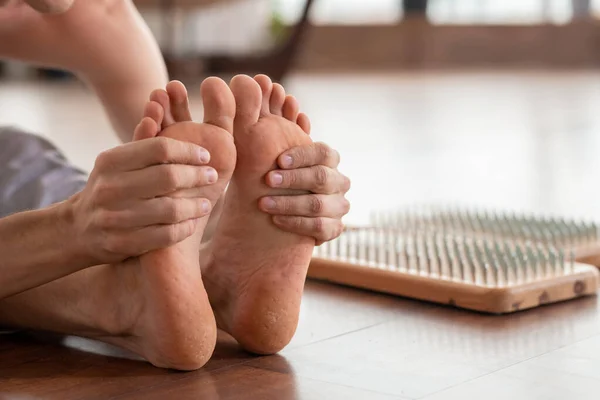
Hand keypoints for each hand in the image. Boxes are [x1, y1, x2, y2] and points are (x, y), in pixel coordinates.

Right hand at [68, 137, 216, 263]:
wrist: (78, 229)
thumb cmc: (111, 187)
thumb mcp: (119, 162)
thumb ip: (143, 142)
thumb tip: (162, 106)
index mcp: (110, 161)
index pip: (159, 148)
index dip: (188, 151)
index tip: (205, 156)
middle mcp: (110, 187)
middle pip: (168, 177)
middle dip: (196, 176)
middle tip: (211, 176)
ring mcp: (114, 217)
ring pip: (169, 209)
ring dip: (194, 205)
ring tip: (206, 203)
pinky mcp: (121, 243)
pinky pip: (164, 235)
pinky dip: (184, 228)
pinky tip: (191, 223)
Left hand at [259, 142, 350, 244]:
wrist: (283, 215)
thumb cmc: (280, 179)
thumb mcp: (280, 159)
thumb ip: (281, 134)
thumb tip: (282, 100)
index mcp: (330, 160)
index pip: (323, 152)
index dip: (302, 155)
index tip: (279, 160)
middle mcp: (340, 182)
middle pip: (321, 178)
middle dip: (292, 179)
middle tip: (267, 180)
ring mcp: (339, 206)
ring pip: (318, 204)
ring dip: (288, 204)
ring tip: (263, 203)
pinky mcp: (335, 228)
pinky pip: (319, 227)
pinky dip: (296, 223)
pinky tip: (276, 220)